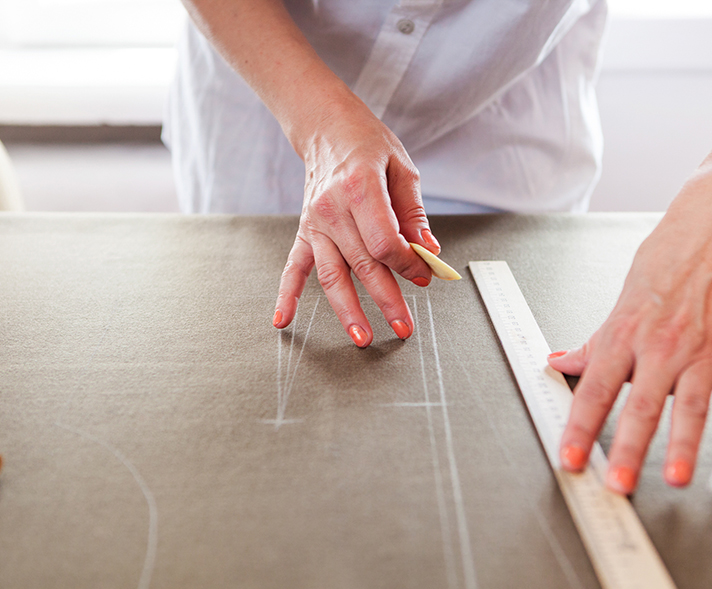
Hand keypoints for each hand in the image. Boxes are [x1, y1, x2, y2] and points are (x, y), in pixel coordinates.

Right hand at [273, 95, 437, 346]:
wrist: (326, 128)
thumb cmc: (366, 143)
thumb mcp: (401, 167)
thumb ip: (414, 212)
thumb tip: (429, 249)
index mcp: (359, 189)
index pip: (384, 243)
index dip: (407, 264)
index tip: (423, 274)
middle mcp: (332, 210)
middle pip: (362, 265)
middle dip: (387, 300)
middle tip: (404, 326)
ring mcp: (315, 224)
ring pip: (332, 276)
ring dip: (347, 311)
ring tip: (362, 337)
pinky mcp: (305, 232)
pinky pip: (293, 268)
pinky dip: (286, 296)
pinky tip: (283, 320)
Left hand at [547, 44, 711, 493]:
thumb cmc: (666, 261)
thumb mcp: (619, 302)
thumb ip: (593, 344)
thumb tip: (560, 364)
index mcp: (625, 335)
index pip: (594, 390)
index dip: (579, 428)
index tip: (569, 458)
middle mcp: (661, 345)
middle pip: (640, 404)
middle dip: (626, 447)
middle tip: (614, 482)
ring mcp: (701, 348)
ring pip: (690, 403)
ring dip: (682, 442)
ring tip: (673, 475)